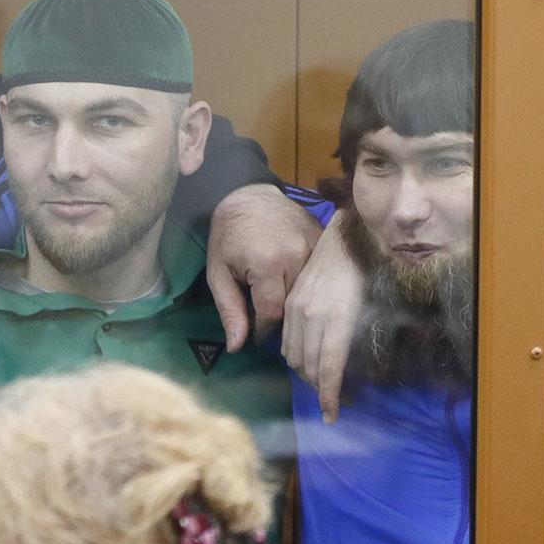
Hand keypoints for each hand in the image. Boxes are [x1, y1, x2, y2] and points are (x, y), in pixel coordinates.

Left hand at [206, 184, 321, 352]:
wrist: (249, 196)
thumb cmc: (229, 237)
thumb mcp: (219, 274)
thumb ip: (229, 311)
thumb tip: (237, 348)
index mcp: (268, 263)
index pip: (273, 313)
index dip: (263, 329)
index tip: (256, 334)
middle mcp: (297, 255)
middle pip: (295, 306)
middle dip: (279, 318)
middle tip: (266, 318)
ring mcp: (315, 246)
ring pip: (311, 293)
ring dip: (296, 303)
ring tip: (280, 302)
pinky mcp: (324, 240)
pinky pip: (320, 275)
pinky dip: (309, 286)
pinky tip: (295, 285)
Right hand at [281, 211, 364, 420]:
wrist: (348, 234)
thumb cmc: (371, 268)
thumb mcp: (378, 303)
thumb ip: (364, 338)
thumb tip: (362, 371)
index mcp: (338, 318)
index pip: (329, 368)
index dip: (329, 396)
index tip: (331, 416)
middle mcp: (313, 316)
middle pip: (308, 366)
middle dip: (320, 390)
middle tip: (333, 403)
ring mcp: (298, 308)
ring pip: (293, 355)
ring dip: (306, 375)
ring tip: (321, 385)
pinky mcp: (292, 302)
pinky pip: (286, 339)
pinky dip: (295, 356)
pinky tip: (306, 360)